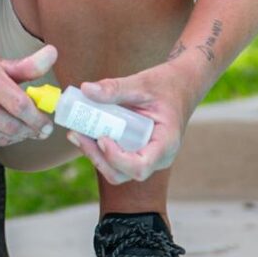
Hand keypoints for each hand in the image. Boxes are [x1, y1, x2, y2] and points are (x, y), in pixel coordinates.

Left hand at [65, 61, 202, 185]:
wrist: (181, 86)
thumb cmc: (167, 85)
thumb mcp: (142, 83)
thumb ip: (115, 88)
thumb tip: (86, 89)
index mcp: (166, 143)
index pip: (140, 167)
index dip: (117, 158)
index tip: (102, 138)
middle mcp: (158, 157)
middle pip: (123, 173)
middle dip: (97, 157)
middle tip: (77, 134)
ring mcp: (147, 157)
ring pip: (116, 171)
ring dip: (94, 155)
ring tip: (76, 133)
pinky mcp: (136, 153)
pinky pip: (115, 160)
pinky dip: (98, 150)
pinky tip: (84, 132)